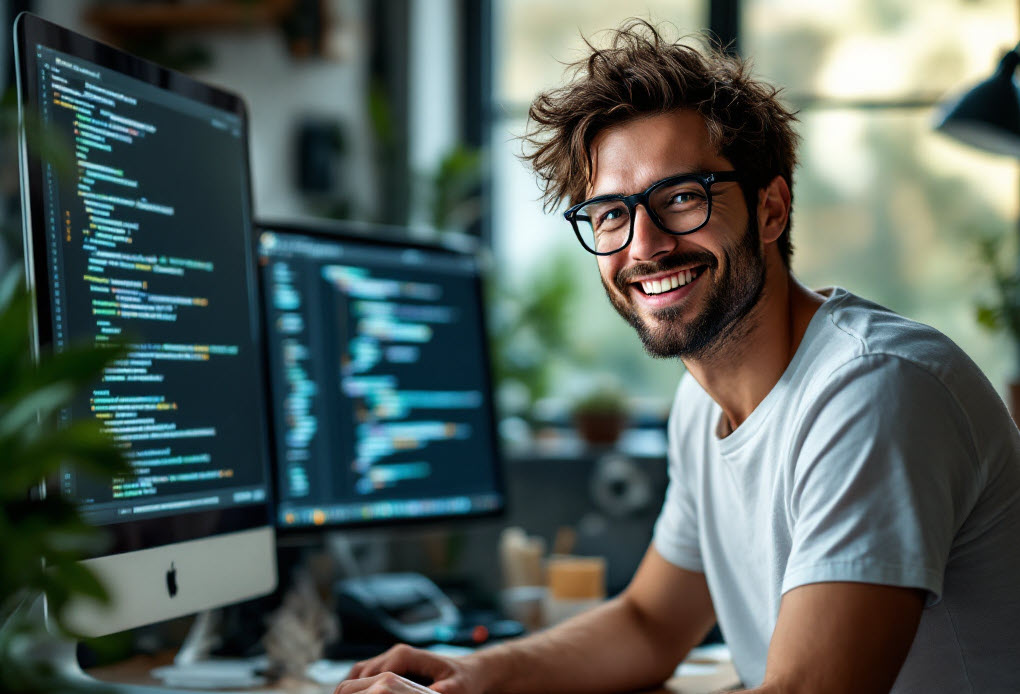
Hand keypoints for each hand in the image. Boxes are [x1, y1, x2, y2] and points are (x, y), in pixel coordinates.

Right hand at [334, 644, 489, 693]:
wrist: (467, 672)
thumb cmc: (462, 680)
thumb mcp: (455, 688)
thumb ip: (439, 691)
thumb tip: (431, 693)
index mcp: (405, 655)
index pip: (375, 675)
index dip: (367, 692)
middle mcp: (394, 654)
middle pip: (362, 674)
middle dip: (354, 691)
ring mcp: (388, 659)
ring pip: (357, 674)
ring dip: (351, 689)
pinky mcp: (386, 668)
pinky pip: (362, 677)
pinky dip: (355, 688)